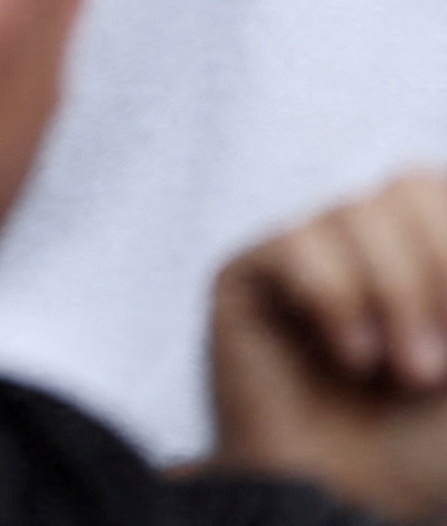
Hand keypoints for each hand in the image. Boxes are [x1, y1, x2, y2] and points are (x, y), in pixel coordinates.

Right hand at [213, 171, 446, 518]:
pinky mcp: (250, 275)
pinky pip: (297, 245)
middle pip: (410, 184)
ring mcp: (307, 255)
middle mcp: (369, 246)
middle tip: (439, 360)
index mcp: (426, 256)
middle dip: (436, 269)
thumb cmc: (430, 450)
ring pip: (356, 212)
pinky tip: (349, 358)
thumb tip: (442, 196)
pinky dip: (336, 303)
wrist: (355, 501)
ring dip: (392, 298)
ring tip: (398, 372)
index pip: (441, 191)